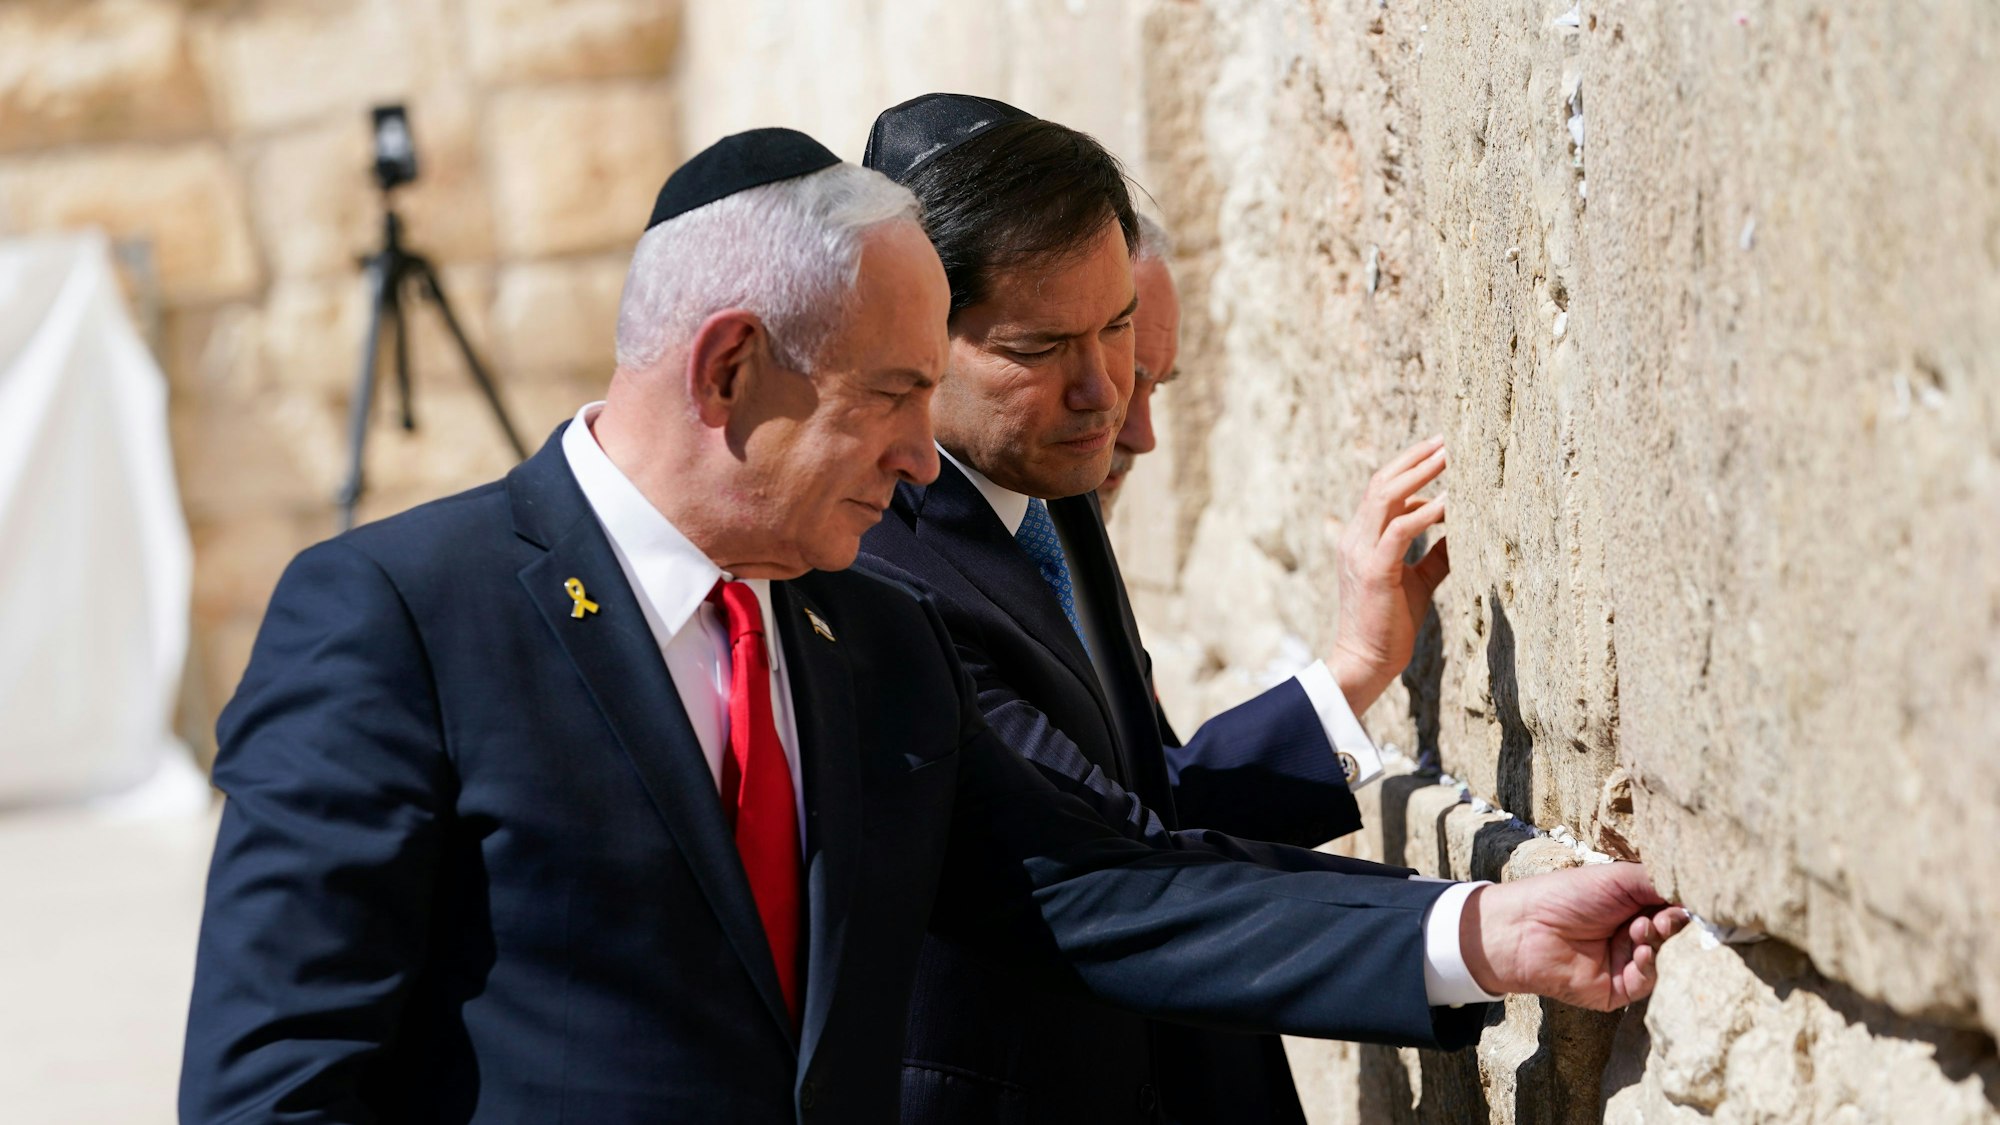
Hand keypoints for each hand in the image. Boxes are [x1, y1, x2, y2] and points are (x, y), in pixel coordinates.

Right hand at [1330, 436, 1450, 712]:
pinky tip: (1452, 502)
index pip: (1382, 489)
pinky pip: (1400, 529)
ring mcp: (1361, 552)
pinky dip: (1427, 511)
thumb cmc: (1392, 624)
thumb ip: (1436, 552)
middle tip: (1450, 438)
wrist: (1366, 660)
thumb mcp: (1419, 580)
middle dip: (1416, 457)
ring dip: (1421, 473)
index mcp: (1361, 538)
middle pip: (1382, 482)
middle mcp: (1355, 538)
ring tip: (1452, 456)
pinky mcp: (1375, 570)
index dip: (1410, 465)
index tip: (1440, 447)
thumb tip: (1464, 528)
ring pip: (1386, 496)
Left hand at [1460, 862, 1690, 1010]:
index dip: (1680, 906)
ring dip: (1657, 943)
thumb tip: (1694, 894)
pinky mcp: (1615, 990)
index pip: (1669, 908)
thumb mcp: (1618, 880)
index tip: (1685, 902)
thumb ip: (1657, 883)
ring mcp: (1623, 963)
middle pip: (1670, 935)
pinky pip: (1645, 983)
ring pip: (1662, 959)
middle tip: (1665, 919)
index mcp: (1630, 906)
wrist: (1526, 927)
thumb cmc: (1566, 895)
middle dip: (1672, 925)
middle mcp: (1630, 934)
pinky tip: (1639, 951)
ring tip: (1641, 929)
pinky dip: (1647, 967)